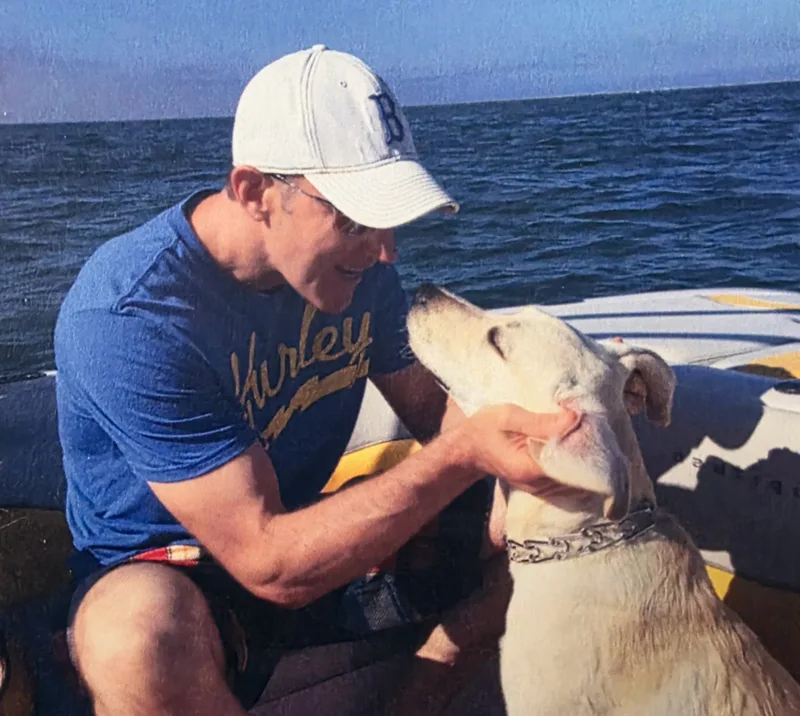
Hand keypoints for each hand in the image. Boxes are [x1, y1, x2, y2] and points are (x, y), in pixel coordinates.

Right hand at [456, 404, 579, 486]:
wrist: (468, 448)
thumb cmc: (485, 429)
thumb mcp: (509, 417)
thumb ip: (542, 421)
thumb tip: (574, 418)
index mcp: (530, 468)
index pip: (570, 463)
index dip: (583, 445)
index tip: (586, 425)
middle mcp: (537, 484)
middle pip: (575, 472)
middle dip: (585, 450)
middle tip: (587, 425)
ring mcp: (540, 488)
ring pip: (573, 476)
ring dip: (579, 455)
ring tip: (580, 432)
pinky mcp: (541, 485)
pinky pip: (564, 476)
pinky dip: (571, 461)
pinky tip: (569, 444)